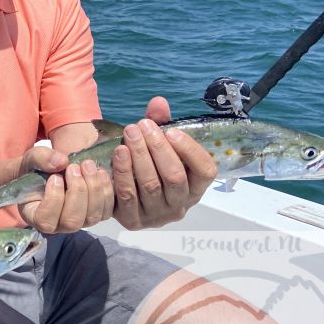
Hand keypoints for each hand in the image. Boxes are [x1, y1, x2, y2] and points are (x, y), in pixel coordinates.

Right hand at [18, 145, 114, 233]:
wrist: (55, 169)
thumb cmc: (36, 169)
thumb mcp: (31, 159)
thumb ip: (40, 158)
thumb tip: (61, 162)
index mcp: (37, 216)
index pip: (45, 221)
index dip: (53, 200)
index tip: (55, 177)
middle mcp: (59, 225)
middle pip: (72, 221)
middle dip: (77, 192)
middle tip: (74, 167)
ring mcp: (79, 221)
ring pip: (91, 217)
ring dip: (93, 189)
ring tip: (88, 166)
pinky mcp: (96, 215)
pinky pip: (106, 211)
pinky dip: (106, 191)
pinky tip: (100, 172)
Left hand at [112, 96, 216, 229]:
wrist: (120, 188)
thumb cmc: (148, 163)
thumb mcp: (156, 144)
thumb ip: (160, 123)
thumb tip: (158, 102)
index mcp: (195, 187)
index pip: (205, 171)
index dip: (190, 150)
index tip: (172, 131)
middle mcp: (180, 205)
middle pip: (174, 177)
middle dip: (157, 148)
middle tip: (141, 126)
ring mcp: (157, 216)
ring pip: (151, 185)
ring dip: (139, 156)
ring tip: (129, 133)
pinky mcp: (134, 221)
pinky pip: (128, 196)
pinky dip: (123, 172)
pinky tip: (118, 153)